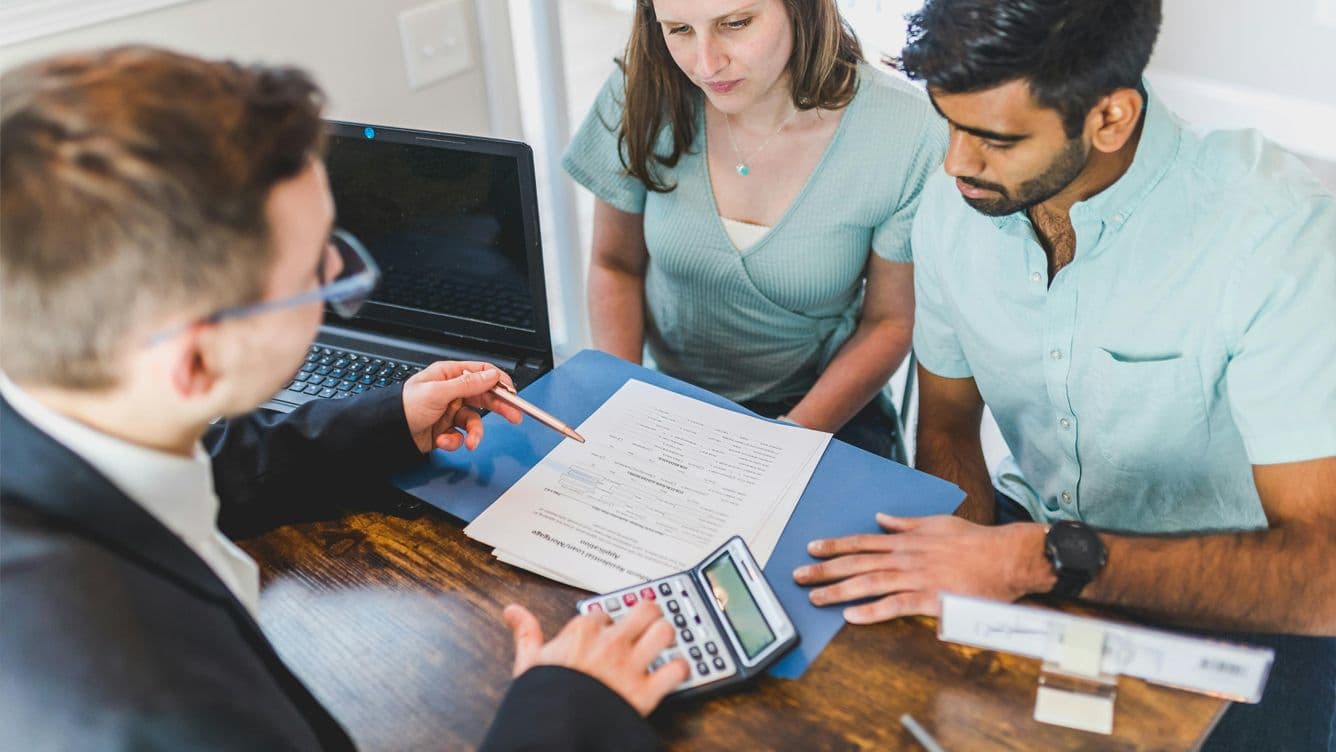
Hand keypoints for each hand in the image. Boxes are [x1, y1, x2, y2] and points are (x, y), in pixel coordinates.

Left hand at [400, 361, 523, 452]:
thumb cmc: (404, 406)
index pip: (482, 374)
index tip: (512, 394)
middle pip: (484, 397)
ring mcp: (450, 411)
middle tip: (514, 416)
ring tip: (470, 442)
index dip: (499, 383)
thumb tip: (491, 376)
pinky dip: (455, 441)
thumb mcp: (438, 392)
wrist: (387, 432)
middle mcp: (452, 392)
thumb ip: (468, 384)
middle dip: (499, 408)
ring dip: (474, 433)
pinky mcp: (446, 429)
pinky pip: (461, 435)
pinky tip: (443, 440)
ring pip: (474, 421)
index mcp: (449, 375)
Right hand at [503, 602, 688, 716]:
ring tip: (662, 644)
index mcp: (583, 632)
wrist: (554, 731)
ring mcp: (630, 667)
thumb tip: (512, 611)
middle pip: (645, 610)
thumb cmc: (543, 698)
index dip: (608, 622)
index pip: (606, 611)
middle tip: (647, 625)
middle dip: (649, 615)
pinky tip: (672, 673)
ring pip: (664, 632)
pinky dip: (679, 671)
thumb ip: (526, 632)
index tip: (607, 632)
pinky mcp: (646, 692)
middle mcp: (611, 644)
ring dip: (666, 637)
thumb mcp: (528, 662)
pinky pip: (676, 670)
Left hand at [792, 513, 1050, 622]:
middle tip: (798, 576)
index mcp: (906, 541)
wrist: (1006, 557)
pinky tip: (852, 617)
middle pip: (857, 562)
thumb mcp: (937, 523)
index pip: (861, 542)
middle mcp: (905, 557)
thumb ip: (907, 523)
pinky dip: (873, 611)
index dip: (834, 546)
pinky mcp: (931, 599)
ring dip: (839, 591)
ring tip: (816, 598)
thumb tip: (882, 518)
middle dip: (825, 570)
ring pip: (869, 583)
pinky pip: (896, 606)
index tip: (812, 548)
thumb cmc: (975, 541)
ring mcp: (916, 578)